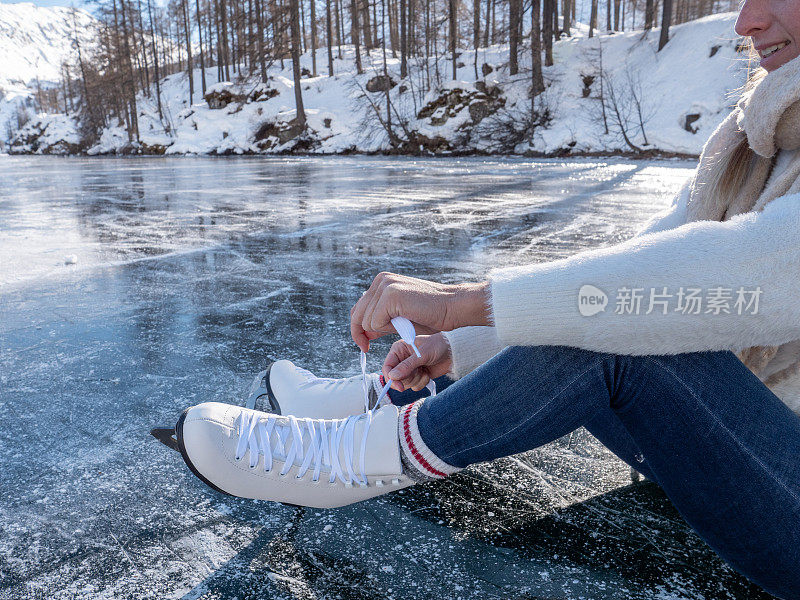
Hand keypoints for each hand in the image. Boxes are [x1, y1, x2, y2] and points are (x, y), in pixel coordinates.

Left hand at [350, 271, 489, 351]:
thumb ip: (381, 321)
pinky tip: (404, 323)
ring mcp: (385, 285)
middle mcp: (381, 280)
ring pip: (365, 320)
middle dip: (360, 334)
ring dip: (382, 330)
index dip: (357, 328)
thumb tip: (363, 331)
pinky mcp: (390, 295)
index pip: (359, 307)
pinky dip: (387, 329)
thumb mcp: (399, 319)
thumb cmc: (430, 315)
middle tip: (365, 348)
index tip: (363, 344)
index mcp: (382, 282)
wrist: (452, 308)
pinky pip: (375, 322)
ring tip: (403, 326)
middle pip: (357, 314)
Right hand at [382, 333, 452, 391]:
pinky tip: (427, 374)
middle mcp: (402, 359)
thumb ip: (407, 366)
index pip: (387, 367)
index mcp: (399, 349)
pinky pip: (414, 386)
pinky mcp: (418, 376)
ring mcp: (410, 369)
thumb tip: (392, 376)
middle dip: (408, 378)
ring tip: (424, 370)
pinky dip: (422, 382)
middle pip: (395, 378)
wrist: (454, 352)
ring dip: (416, 380)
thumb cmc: (438, 345)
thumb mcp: (422, 354)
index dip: (391, 378)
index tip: (399, 386)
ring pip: (405, 383)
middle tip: (418, 372)